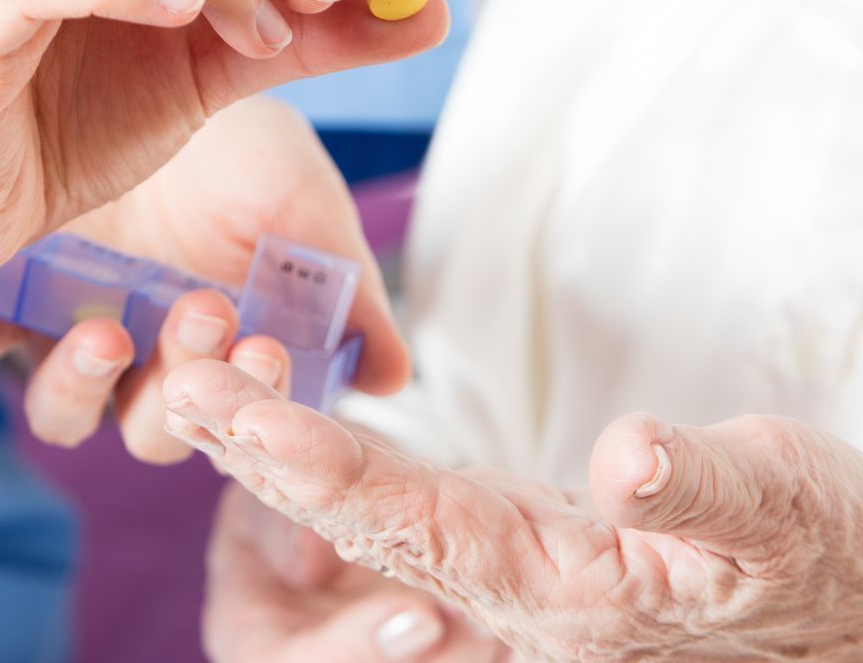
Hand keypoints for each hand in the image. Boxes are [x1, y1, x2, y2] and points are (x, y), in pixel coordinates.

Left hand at [0, 98, 408, 460]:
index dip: (253, 400)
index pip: (241, 413)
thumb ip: (350, 296)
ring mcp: (82, 329)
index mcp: (229, 348)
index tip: (266, 346)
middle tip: (205, 311)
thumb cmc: (249, 151)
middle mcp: (153, 353)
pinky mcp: (13, 298)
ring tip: (105, 334)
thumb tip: (395, 379)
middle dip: (182, 388)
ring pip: (69, 408)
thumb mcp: (308, 214)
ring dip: (83, 385)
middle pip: (158, 427)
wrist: (180, 69)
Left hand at [161, 361, 862, 660]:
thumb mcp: (776, 510)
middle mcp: (506, 581)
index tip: (250, 418)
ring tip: (202, 390)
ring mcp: (499, 558)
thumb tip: (629, 454)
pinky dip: (332, 456)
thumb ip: (703, 488)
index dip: (328, 471)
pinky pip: (398, 496)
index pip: (416, 525)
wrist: (826, 595)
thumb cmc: (810, 555)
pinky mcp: (507, 531)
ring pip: (364, 506)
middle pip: (359, 516)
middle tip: (180, 385)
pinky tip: (282, 426)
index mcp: (557, 584)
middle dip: (266, 452)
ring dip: (278, 452)